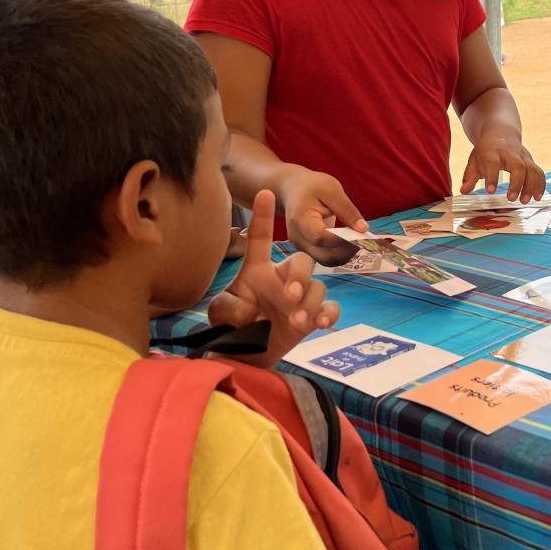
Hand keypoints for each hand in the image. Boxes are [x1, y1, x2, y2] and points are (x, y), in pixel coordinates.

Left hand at [208, 190, 340, 367]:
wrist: (245, 356)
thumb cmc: (231, 327)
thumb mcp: (220, 313)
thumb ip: (228, 308)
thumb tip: (249, 311)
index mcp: (257, 270)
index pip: (261, 238)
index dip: (262, 216)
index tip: (264, 193)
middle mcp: (282, 278)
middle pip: (301, 261)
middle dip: (299, 276)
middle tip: (289, 296)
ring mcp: (300, 297)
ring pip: (317, 286)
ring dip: (309, 303)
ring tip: (296, 322)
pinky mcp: (312, 317)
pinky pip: (330, 308)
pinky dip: (329, 314)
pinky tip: (322, 323)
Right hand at [276, 165, 367, 265]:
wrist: (293, 190)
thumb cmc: (312, 186)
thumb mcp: (332, 190)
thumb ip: (347, 210)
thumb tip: (363, 229)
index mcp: (300, 219)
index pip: (321, 238)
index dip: (342, 241)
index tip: (362, 237)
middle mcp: (297, 238)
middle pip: (323, 256)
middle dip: (347, 252)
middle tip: (367, 243)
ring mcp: (300, 246)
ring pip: (325, 261)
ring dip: (346, 256)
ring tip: (361, 243)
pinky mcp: (307, 250)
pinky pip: (325, 257)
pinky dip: (340, 254)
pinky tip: (352, 244)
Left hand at [460, 135, 544, 200]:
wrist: (500, 132)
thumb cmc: (486, 150)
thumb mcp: (474, 160)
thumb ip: (469, 176)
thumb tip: (463, 191)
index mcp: (492, 151)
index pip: (493, 163)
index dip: (492, 176)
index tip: (491, 191)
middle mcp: (510, 153)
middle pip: (518, 166)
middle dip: (517, 183)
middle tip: (511, 199)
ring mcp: (522, 156)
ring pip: (531, 169)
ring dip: (531, 186)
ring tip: (525, 201)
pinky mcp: (531, 161)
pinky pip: (539, 172)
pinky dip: (540, 185)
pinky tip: (537, 197)